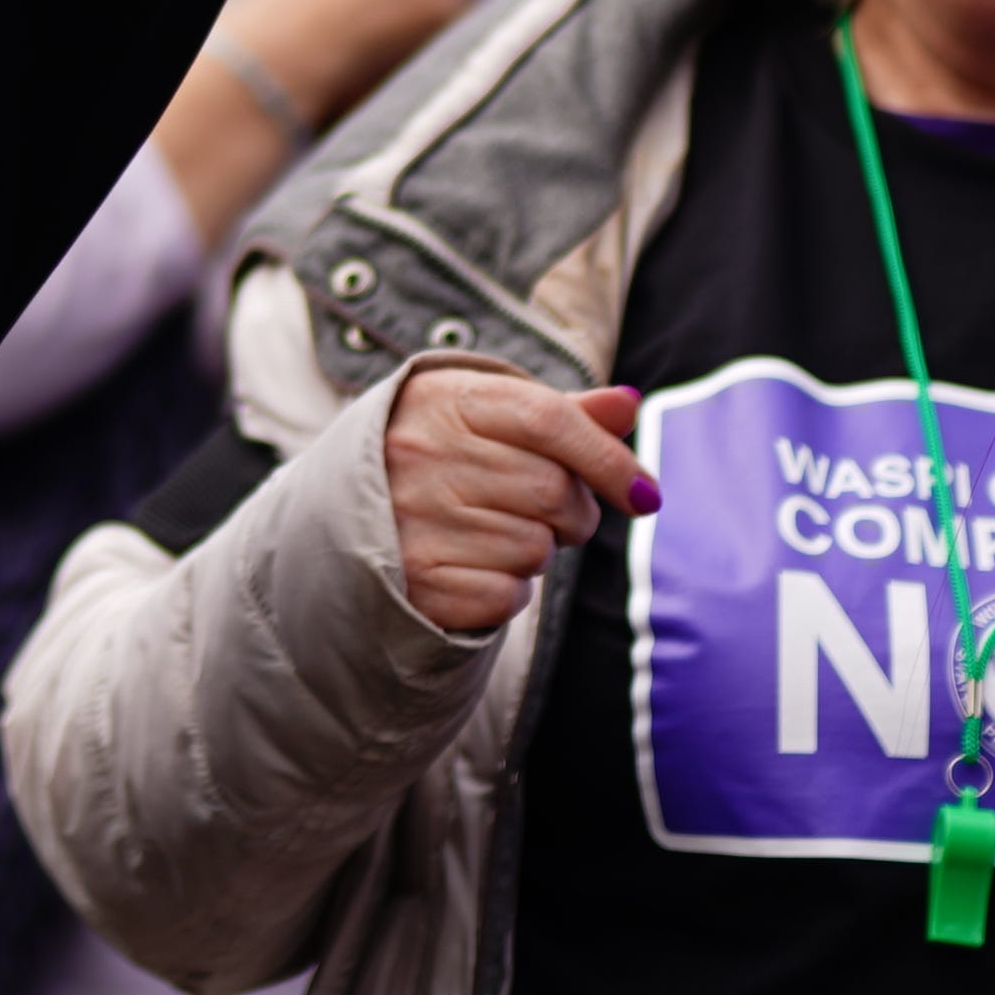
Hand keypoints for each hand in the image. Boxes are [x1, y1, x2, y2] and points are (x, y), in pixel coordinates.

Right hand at [379, 363, 648, 635]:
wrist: (348, 512)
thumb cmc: (443, 455)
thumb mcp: (491, 417)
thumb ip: (564, 414)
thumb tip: (628, 401)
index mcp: (446, 400)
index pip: (550, 421)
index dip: (609, 460)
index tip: (646, 497)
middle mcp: (422, 454)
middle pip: (553, 490)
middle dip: (574, 512)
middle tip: (553, 515)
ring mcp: (412, 518)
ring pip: (534, 547)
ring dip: (537, 551)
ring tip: (497, 534)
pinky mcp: (414, 580)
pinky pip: (506, 594)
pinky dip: (508, 589)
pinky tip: (476, 566)